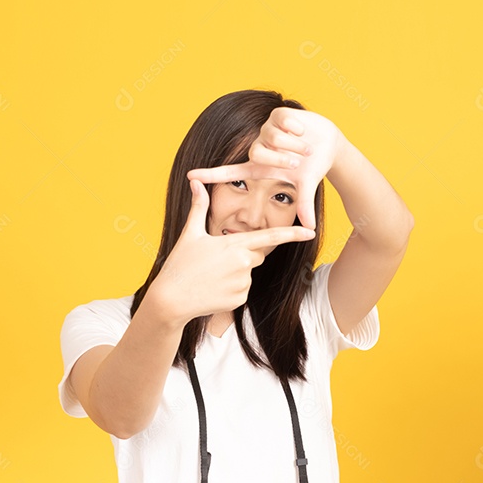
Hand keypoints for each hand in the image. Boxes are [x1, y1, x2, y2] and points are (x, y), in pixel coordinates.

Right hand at [147, 179, 316, 325]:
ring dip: (234, 273)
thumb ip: (199, 207)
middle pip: (256, 254)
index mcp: (234, 245)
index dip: (293, 234)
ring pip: (248, 273)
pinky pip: (241, 290)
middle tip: (216, 261)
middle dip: (242, 255)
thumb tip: (194, 182)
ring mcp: (242, 283)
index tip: (311, 231)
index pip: (270, 237)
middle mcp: (243, 264)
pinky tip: (212, 290)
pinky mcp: (239, 300)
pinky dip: (230, 289)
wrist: (171, 300)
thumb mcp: (190, 234)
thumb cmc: (179, 265)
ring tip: (210, 277)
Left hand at [186, 107, 344, 229]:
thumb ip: (304, 204)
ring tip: (305, 149)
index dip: (210, 175)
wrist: (328, 145)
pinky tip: (302, 132)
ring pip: (272, 137)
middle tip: (297, 164)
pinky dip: (295, 128)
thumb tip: (310, 228)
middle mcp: (259, 148)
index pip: (230, 172)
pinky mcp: (277, 115)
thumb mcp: (306, 186)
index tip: (190, 177)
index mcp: (260, 167)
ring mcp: (267, 131)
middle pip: (258, 153)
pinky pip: (282, 121)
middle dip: (280, 160)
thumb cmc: (312, 167)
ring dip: (292, 145)